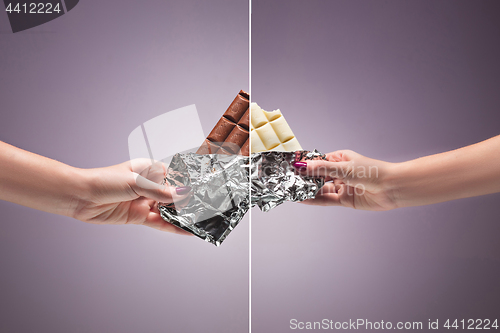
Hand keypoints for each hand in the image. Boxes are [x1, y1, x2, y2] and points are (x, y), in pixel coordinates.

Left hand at [72, 159, 192, 234]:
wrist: (80, 197)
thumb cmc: (104, 181)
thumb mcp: (136, 183)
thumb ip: (160, 191)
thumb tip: (182, 195)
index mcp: (149, 170)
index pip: (174, 177)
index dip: (187, 184)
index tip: (203, 190)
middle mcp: (149, 186)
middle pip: (172, 196)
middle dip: (187, 202)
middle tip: (206, 208)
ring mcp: (144, 202)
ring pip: (168, 210)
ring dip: (181, 216)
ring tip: (199, 221)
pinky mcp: (139, 217)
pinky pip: (159, 222)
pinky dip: (172, 227)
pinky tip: (185, 230)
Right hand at [295, 150, 398, 210]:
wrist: (392, 187)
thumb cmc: (373, 171)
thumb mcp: (343, 167)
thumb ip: (321, 168)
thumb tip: (301, 165)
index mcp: (340, 159)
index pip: (317, 161)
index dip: (303, 165)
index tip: (289, 167)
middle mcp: (339, 173)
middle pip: (317, 176)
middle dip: (303, 179)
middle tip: (286, 181)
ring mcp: (342, 186)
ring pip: (320, 189)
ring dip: (307, 190)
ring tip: (291, 191)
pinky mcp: (345, 199)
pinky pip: (326, 200)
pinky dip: (314, 200)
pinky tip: (302, 199)